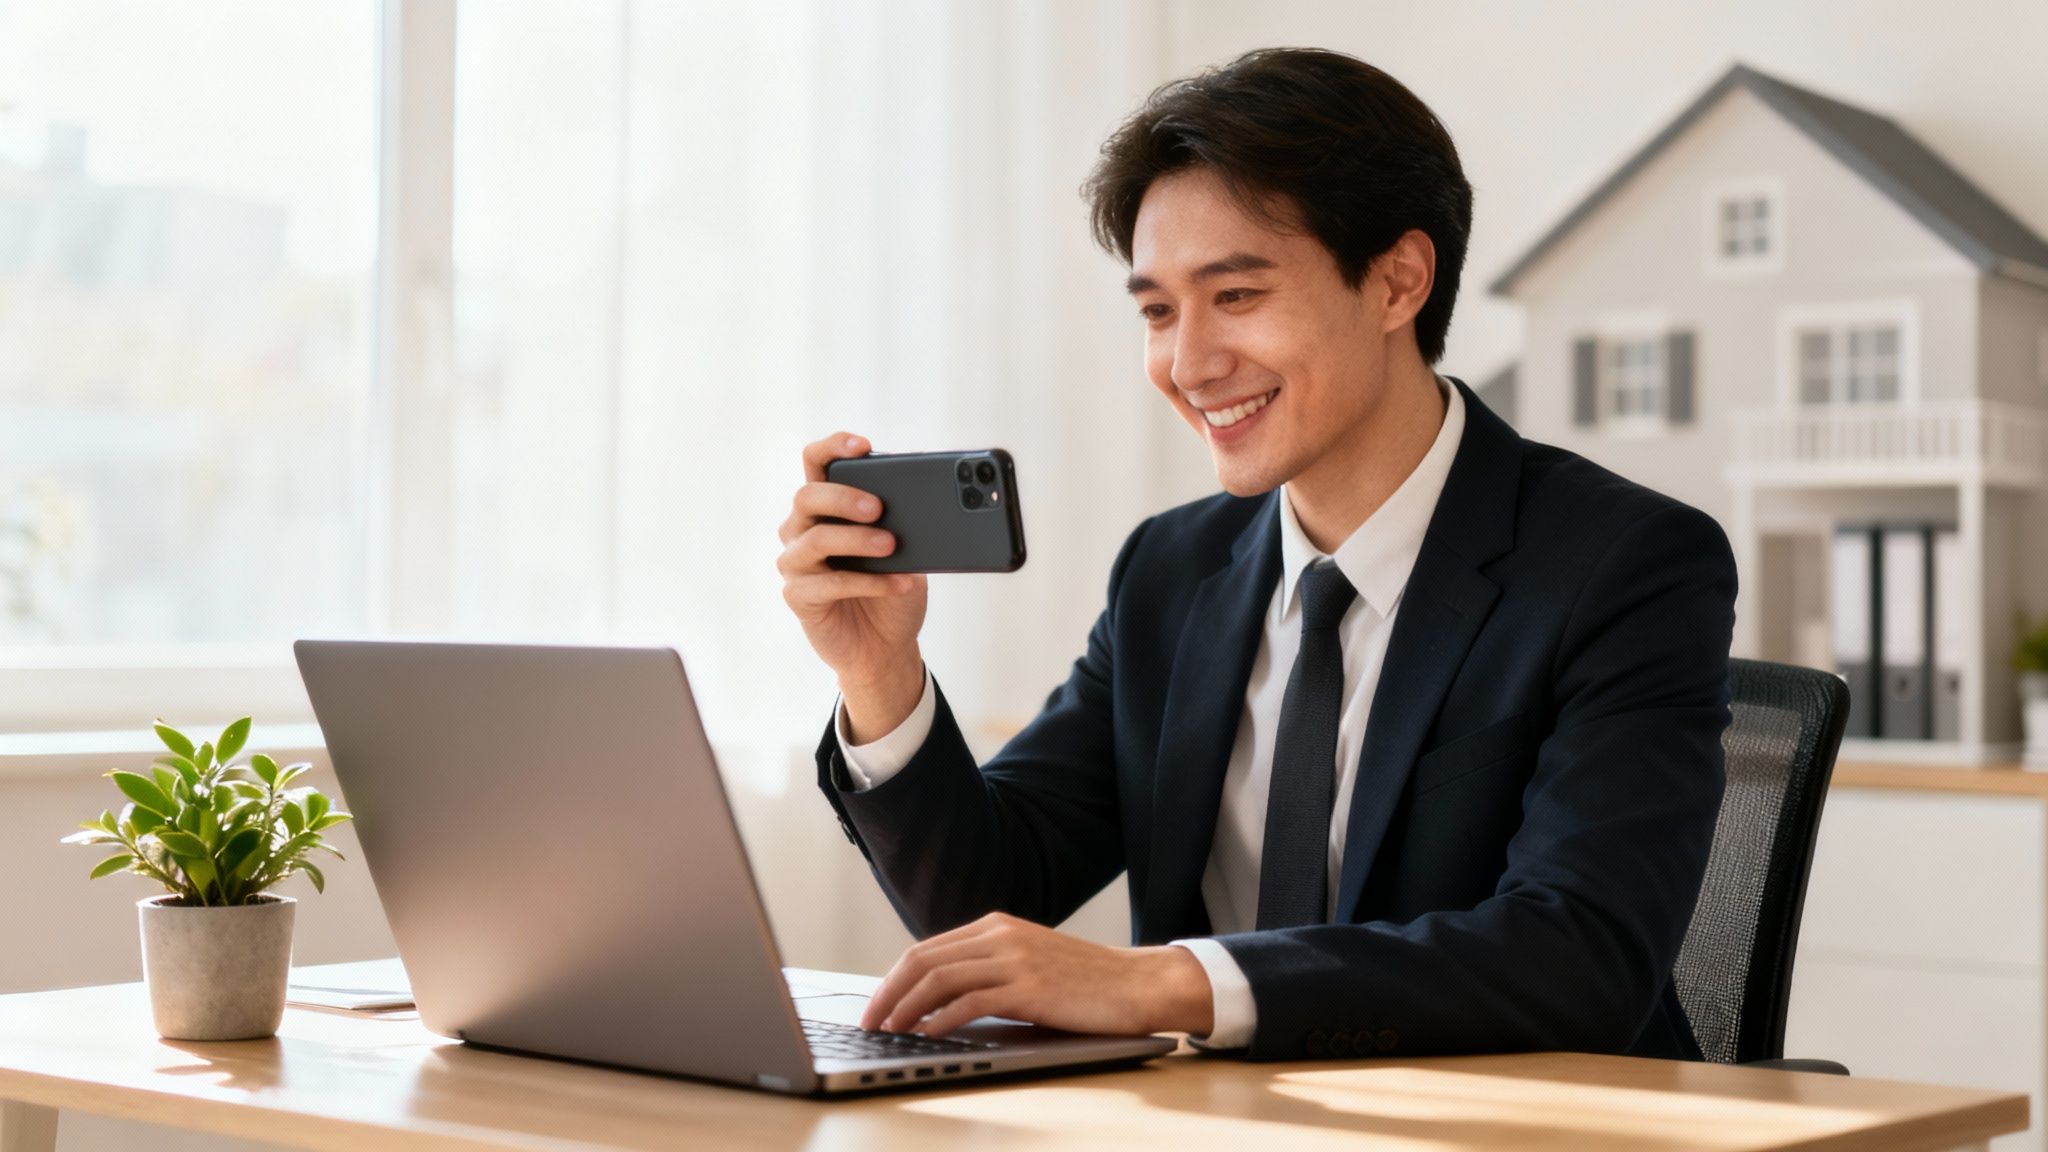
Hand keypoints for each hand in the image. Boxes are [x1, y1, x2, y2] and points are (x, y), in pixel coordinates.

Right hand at [777, 432, 928, 738]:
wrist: (886, 646)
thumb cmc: (892, 590)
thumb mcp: (907, 552)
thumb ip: (904, 524)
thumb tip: (921, 503)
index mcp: (826, 507)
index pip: (816, 462)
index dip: (833, 447)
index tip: (863, 446)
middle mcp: (801, 529)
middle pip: (808, 496)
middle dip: (844, 496)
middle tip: (879, 507)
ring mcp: (796, 563)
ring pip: (815, 538)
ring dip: (857, 539)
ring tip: (892, 546)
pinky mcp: (798, 597)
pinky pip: (828, 583)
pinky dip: (867, 581)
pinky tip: (898, 583)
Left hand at [861, 912, 1214, 1037]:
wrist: (1137, 984)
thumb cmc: (1086, 983)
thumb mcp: (1029, 964)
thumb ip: (989, 971)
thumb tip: (936, 1002)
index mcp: (997, 926)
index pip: (928, 949)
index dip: (894, 979)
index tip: (876, 1006)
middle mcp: (1000, 935)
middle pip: (923, 959)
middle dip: (887, 993)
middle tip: (869, 1022)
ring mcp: (1014, 958)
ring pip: (939, 978)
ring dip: (905, 1008)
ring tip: (889, 1032)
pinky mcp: (1028, 986)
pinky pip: (969, 1001)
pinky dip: (940, 1019)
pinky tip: (927, 1035)